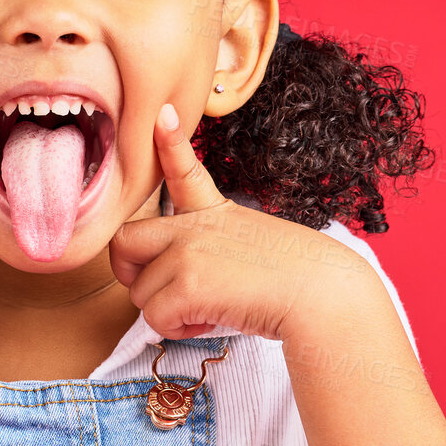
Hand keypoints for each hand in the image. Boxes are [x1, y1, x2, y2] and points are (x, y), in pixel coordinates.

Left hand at [108, 102, 360, 343]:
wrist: (320, 294)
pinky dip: (178, 330)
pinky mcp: (187, 284)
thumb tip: (177, 282)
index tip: (162, 114)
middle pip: (124, 243)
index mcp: (213, 212)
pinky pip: (155, 319)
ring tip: (208, 309)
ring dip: (168, 311)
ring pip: (139, 293)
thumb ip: (207, 249)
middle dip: (133, 273)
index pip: (183, 171)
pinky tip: (209, 321)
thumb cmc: (293, 281)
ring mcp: (187, 251)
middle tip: (166, 290)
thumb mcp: (249, 244)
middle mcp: (192, 226)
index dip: (168, 143)